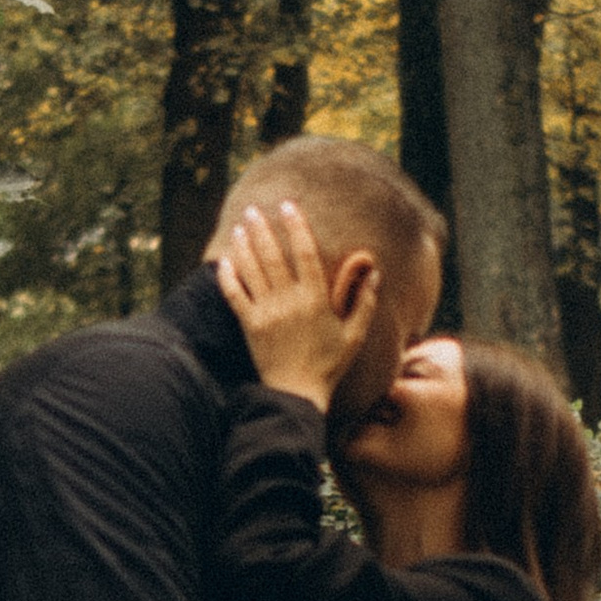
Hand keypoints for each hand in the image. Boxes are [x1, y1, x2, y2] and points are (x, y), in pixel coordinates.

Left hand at [218, 200, 378, 408]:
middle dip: (263, 229)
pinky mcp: (250, 326)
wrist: (297, 394)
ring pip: (252, 270)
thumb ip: (363, 302)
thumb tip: (375, 272)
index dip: (296, 227)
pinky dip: (228, 277)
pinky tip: (225, 261)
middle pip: (273, 256)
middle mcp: (289, 301)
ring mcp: (267, 313)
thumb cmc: (329, 365)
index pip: (305, 253)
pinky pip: (235, 295)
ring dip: (245, 246)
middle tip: (255, 210)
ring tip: (241, 226)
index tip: (289, 206)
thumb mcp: (354, 335)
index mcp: (315, 300)